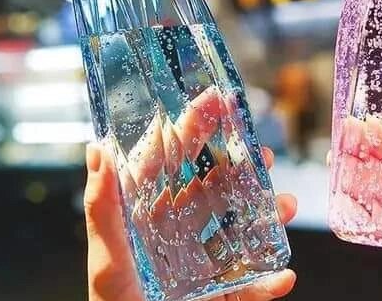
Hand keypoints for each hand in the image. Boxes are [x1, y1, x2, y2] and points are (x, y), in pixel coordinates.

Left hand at [84, 94, 296, 300]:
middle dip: (239, 167)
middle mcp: (175, 233)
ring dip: (264, 216)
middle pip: (213, 189)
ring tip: (284, 204)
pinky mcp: (215, 296)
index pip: (171, 162)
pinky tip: (284, 276)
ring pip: (237, 230)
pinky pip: (245, 286)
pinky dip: (267, 283)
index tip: (215, 101)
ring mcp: (197, 264)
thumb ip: (102, 208)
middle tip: (261, 153)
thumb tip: (97, 149)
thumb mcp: (108, 260)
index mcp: (147, 216)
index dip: (193, 128)